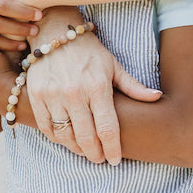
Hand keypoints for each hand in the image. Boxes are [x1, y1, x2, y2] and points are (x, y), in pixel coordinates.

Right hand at [25, 14, 160, 164]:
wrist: (55, 32)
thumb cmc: (89, 52)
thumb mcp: (114, 66)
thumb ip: (133, 86)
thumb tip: (157, 97)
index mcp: (98, 86)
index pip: (107, 128)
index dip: (112, 149)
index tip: (115, 160)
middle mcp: (74, 92)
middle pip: (86, 137)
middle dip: (95, 154)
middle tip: (100, 159)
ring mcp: (53, 95)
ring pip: (65, 136)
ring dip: (76, 148)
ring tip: (84, 150)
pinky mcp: (36, 95)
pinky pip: (46, 127)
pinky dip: (57, 138)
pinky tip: (66, 139)